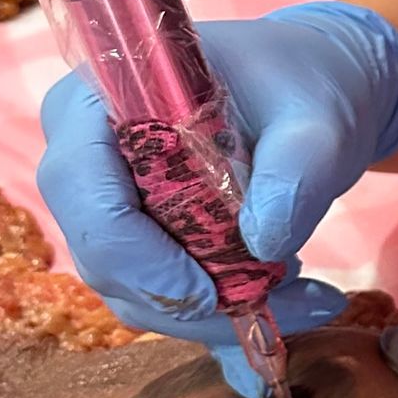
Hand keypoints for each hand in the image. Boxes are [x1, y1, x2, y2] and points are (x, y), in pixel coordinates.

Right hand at [37, 0, 397, 390]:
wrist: (308, 92)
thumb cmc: (300, 84)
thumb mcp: (316, 114)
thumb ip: (298, 166)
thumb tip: (264, 243)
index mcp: (95, 101)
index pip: (81, 187)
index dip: (132, 252)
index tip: (205, 292)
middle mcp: (84, 159)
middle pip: (104, 254)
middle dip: (189, 297)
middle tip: (284, 297)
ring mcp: (106, 209)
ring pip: (134, 292)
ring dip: (217, 313)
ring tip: (306, 294)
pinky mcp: (137, 247)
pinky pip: (162, 300)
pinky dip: (224, 313)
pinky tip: (293, 298)